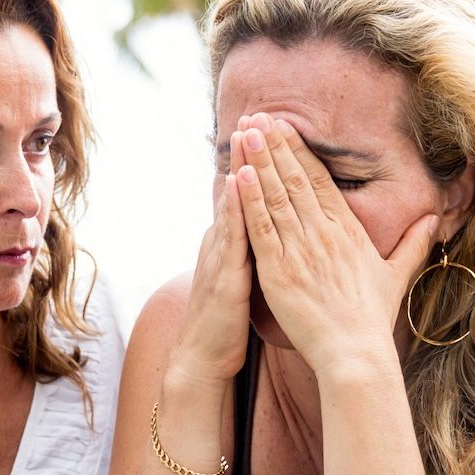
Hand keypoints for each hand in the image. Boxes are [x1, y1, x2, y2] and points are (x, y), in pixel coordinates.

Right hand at [168, 136, 253, 386]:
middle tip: (258, 115)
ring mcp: (219, 259)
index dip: (258, 164)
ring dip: (239, 171)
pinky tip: (239, 188)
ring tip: (247, 136)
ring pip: (231, 206)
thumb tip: (268, 231)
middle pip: (237, 191)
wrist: (202, 359)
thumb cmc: (228, 322)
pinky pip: (230, 239)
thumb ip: (253, 252)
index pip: (246, 195)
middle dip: (248, 153)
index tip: (272, 130)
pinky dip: (234, 211)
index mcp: (231, 243)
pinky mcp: (222, 278)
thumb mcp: (243, 279)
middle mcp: (222, 244)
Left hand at [233, 113, 437, 375]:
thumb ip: (414, 244)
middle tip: (257, 115)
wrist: (356, 353)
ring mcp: (300, 251)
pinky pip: (261, 228)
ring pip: (276, 196)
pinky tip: (238, 175)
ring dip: (257, 161)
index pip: (320, 180)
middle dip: (274, 145)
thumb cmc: (373, 319)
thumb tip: (436, 219)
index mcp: (348, 230)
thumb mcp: (397, 275)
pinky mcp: (279, 271)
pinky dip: (249, 200)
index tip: (284, 126)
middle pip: (295, 179)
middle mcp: (324, 234)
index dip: (300, 150)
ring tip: (243, 132)